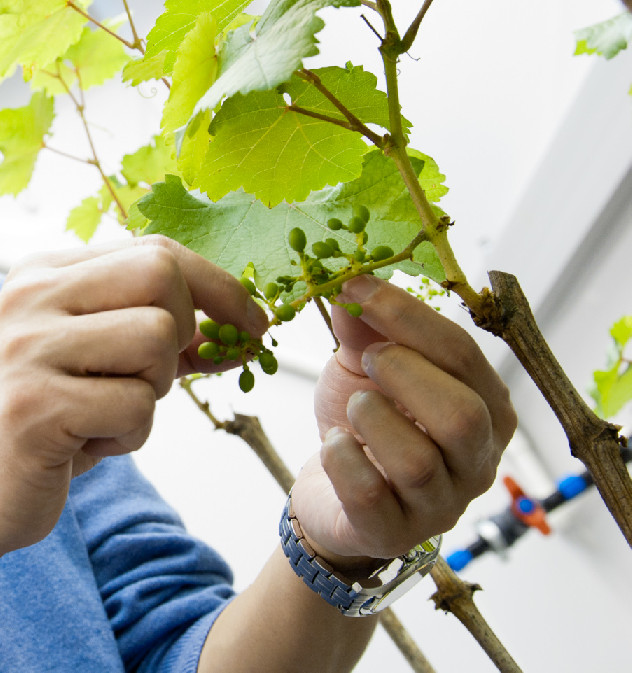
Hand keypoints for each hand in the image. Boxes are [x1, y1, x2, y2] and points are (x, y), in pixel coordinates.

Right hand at [0, 236, 265, 561]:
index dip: (219, 286)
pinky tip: (86, 443)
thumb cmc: (45, 423)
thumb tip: (243, 323)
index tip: (254, 324)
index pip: (155, 250)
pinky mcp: (32, 406)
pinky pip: (136, 407)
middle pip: (160, 276)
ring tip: (106, 414)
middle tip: (152, 379)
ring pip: (155, 340)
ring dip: (152, 393)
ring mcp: (25, 349)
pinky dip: (129, 436)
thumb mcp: (94, 358)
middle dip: (183, 334)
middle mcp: (27, 297)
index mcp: (41, 274)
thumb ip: (153, 328)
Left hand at [290, 275, 516, 567]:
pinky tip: (334, 444)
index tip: (356, 287)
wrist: (332, 492)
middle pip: (463, 416)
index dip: (406, 315)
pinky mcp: (395, 534)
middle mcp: (477, 460)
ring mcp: (441, 504)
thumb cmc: (364, 422)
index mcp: (486, 407)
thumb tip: (356, 284)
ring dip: (372, 419)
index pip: (462, 355)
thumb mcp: (363, 366)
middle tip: (368, 360)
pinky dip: (343, 460)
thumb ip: (364, 328)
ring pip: (418, 462)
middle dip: (406, 374)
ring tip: (352, 410)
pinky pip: (370, 495)